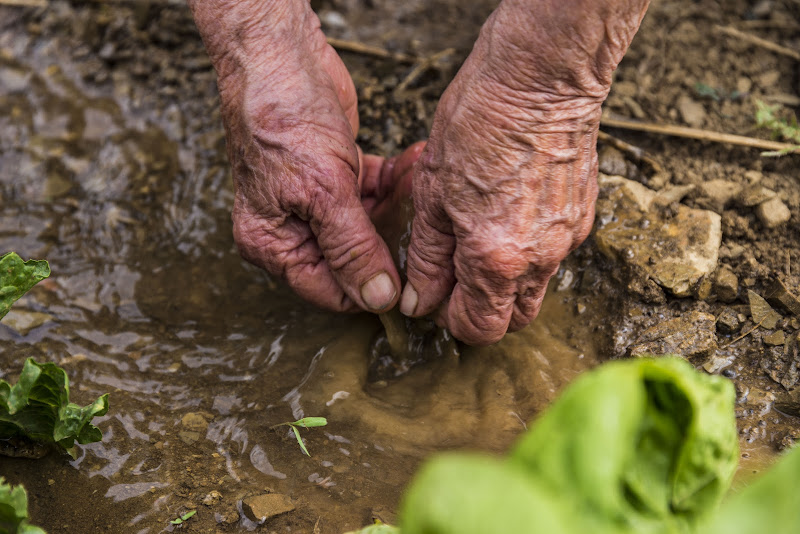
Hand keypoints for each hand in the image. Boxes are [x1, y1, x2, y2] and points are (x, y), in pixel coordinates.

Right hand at [190, 1, 423, 311]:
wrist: (280, 55)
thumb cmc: (283, 119)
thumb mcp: (322, 192)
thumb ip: (352, 248)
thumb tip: (377, 298)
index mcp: (273, 244)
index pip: (329, 291)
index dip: (370, 288)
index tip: (413, 279)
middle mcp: (292, 228)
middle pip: (354, 258)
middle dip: (390, 238)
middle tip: (422, 222)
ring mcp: (315, 202)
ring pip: (370, 224)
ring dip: (398, 204)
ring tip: (418, 182)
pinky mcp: (337, 175)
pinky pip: (373, 192)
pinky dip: (393, 181)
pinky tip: (410, 164)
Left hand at [399, 0, 648, 343]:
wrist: (541, 77)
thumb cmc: (479, 123)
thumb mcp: (432, 193)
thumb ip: (428, 257)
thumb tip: (420, 300)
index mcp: (497, 260)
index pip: (480, 327)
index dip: (451, 320)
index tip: (435, 296)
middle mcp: (540, 259)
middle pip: (515, 319)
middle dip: (483, 310)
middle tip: (454, 276)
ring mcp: (568, 237)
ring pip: (535, 286)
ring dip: (505, 280)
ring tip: (476, 237)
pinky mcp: (582, 214)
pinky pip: (553, 252)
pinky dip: (527, 250)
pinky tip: (506, 212)